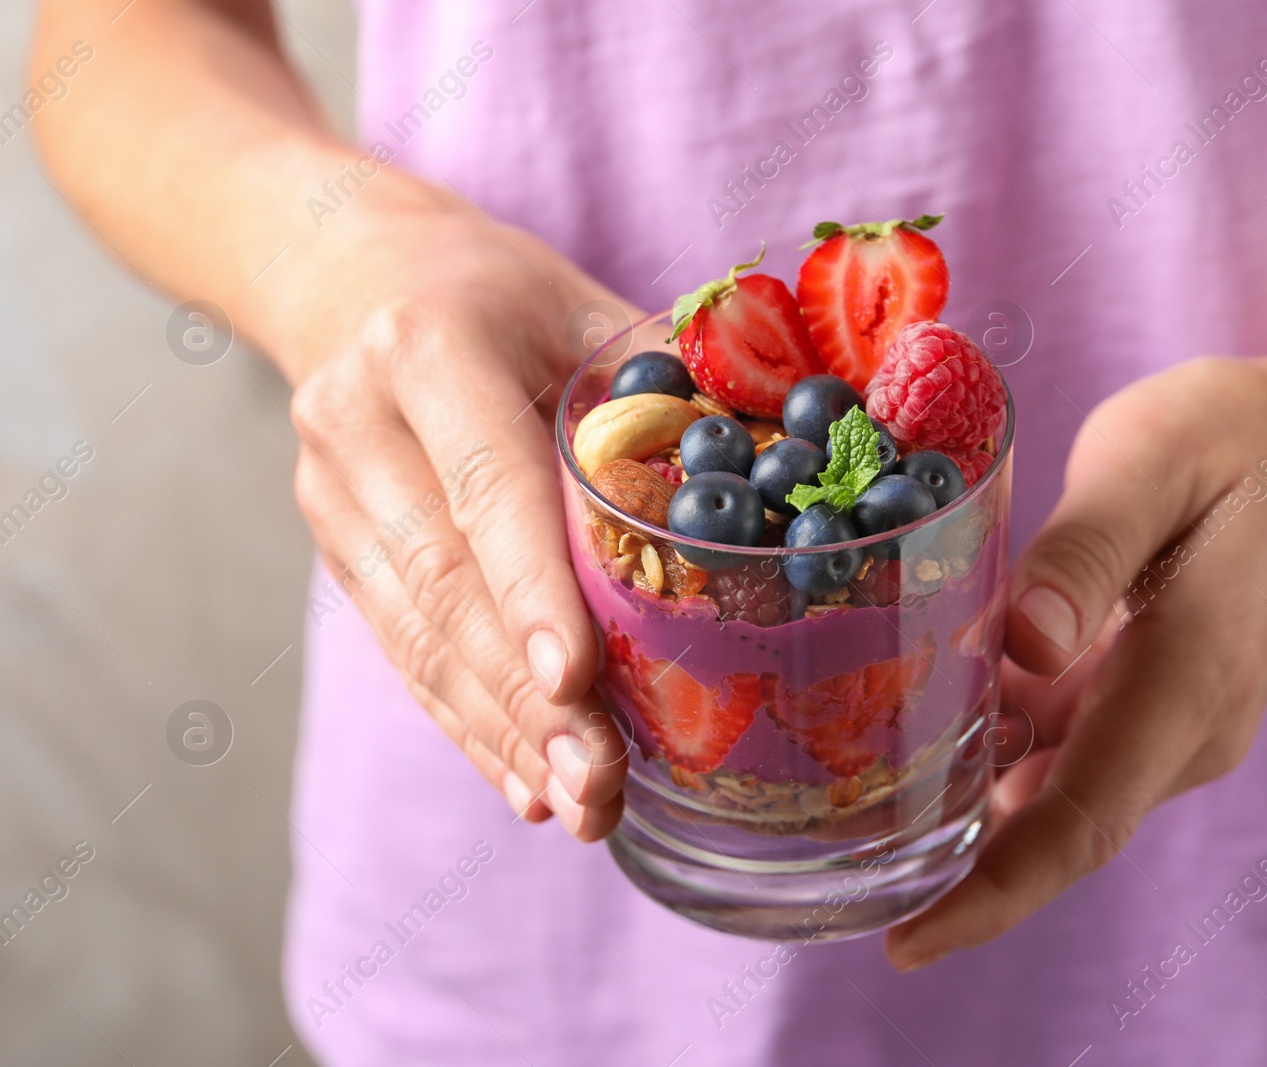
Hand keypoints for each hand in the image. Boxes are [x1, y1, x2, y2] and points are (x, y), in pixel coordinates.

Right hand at [285, 195, 636, 839]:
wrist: (350, 276)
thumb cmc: (500, 292)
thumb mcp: (582, 304)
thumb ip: (664, 385)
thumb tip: (788, 477)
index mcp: (428, 347)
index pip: (486, 483)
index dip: (532, 588)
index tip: (579, 682)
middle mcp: (359, 423)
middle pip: (446, 584)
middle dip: (526, 698)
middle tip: (601, 786)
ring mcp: (333, 493)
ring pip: (418, 635)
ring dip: (500, 731)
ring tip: (579, 805)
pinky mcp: (334, 547)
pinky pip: (403, 649)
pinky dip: (468, 720)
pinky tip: (522, 781)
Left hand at [886, 352, 1266, 967]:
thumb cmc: (1234, 442)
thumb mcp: (1151, 459)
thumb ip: (1086, 550)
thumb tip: (1022, 645)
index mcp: (1189, 677)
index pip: (1084, 822)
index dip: (994, 893)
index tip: (907, 943)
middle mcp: (1184, 727)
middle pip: (1057, 827)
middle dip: (953, 866)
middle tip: (834, 865)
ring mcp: (1171, 721)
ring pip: (1054, 789)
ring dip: (964, 802)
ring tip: (849, 796)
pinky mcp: (1149, 699)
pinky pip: (1062, 747)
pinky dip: (990, 746)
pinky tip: (917, 716)